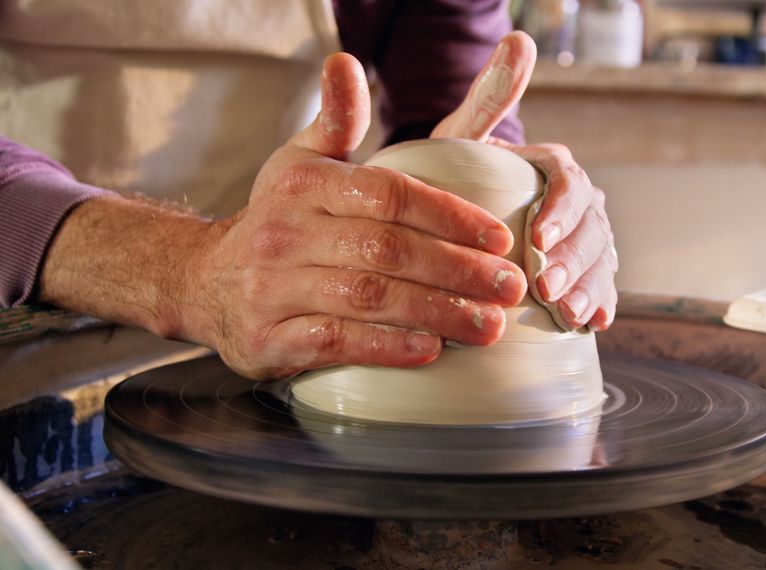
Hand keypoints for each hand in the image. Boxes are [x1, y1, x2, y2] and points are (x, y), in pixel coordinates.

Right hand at [182, 54, 526, 378]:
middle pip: (387, 250)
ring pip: (367, 298)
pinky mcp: (266, 339)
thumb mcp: (300, 162)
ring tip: (489, 326)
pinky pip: (334, 342)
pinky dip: (385, 347)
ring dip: (436, 312)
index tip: (499, 238)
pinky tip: (430, 351)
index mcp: (304, 184)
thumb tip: (344, 62)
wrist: (202, 280)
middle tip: (510, 287)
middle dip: (457, 270)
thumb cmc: (280, 219)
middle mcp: (283, 233)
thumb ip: (336, 119)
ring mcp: (270, 288)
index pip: (389, 195)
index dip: (449, 216)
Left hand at [431, 32, 617, 329]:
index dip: (561, 207)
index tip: (539, 234)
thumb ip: (488, 98)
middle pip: (591, 226)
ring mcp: (582, 238)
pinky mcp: (582, 273)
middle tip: (549, 286)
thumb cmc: (452, 176)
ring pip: (601, 259)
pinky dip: (600, 304)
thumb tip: (520, 38)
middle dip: (574, 257)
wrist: (455, 220)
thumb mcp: (463, 137)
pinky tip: (591, 324)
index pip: (569, 180)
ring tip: (569, 311)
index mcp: (552, 166)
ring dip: (589, 285)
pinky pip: (602, 287)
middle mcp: (575, 201)